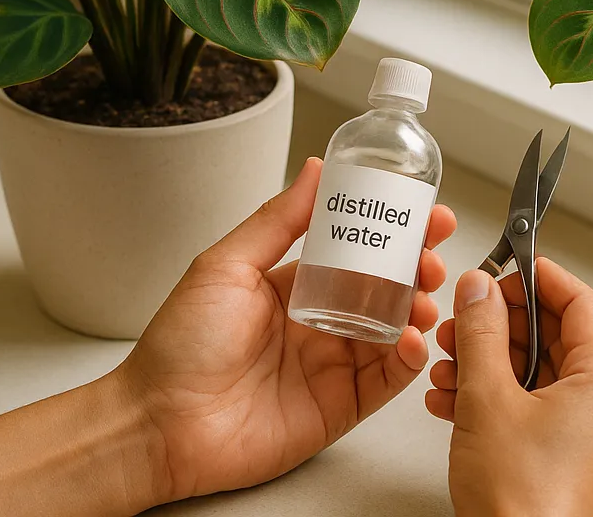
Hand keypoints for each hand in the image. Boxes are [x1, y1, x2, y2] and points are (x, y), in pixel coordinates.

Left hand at [113, 158, 455, 501]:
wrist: (160, 423)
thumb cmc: (180, 345)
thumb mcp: (226, 265)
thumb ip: (277, 220)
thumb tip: (315, 170)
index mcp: (295, 285)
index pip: (357, 251)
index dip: (391, 231)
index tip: (420, 211)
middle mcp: (320, 322)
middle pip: (385, 289)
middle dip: (417, 266)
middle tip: (432, 251)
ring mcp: (333, 365)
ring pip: (395, 330)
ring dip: (419, 307)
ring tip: (424, 292)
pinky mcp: (342, 406)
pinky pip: (388, 380)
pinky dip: (409, 358)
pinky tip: (411, 337)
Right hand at [426, 259, 592, 516]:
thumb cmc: (523, 506)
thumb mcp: (487, 399)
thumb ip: (482, 333)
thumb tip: (480, 291)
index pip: (579, 300)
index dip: (537, 277)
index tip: (505, 266)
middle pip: (560, 338)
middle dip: (503, 328)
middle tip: (466, 320)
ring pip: (546, 377)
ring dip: (494, 365)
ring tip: (451, 366)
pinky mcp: (579, 463)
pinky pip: (544, 412)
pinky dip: (504, 400)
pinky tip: (459, 402)